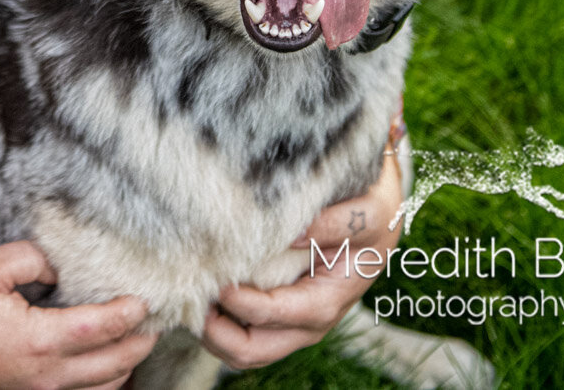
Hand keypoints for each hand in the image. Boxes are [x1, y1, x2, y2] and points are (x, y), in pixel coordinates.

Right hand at [0, 241, 156, 389]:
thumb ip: (33, 259)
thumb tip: (59, 270)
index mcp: (40, 340)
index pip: (103, 327)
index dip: (131, 312)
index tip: (146, 299)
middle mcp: (47, 375)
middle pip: (116, 364)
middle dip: (141, 341)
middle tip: (154, 320)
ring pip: (105, 387)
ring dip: (126, 364)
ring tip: (134, 339)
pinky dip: (104, 383)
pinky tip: (105, 364)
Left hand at [200, 120, 404, 369]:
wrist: (374, 216)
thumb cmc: (370, 213)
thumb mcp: (367, 214)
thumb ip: (336, 223)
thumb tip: (290, 232)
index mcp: (324, 302)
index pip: (271, 314)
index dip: (239, 301)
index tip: (216, 274)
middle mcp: (304, 323)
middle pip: (249, 351)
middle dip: (213, 330)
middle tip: (189, 294)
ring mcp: (288, 324)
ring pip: (239, 350)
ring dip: (210, 329)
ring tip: (189, 292)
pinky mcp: (274, 314)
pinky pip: (239, 333)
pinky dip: (216, 321)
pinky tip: (199, 288)